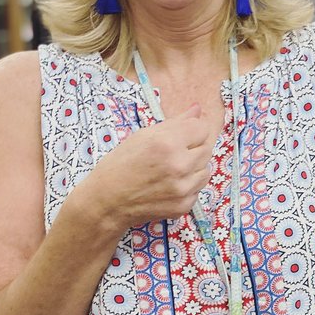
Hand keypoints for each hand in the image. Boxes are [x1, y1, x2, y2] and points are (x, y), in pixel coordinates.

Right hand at [83, 103, 215, 228]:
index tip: (182, 134)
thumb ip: (175, 123)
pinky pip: (198, 188)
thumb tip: (197, 110)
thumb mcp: (143, 136)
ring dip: (194, 166)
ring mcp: (183, 188)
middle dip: (193, 147)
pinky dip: (188, 185)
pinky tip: (169, 184)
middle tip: (174, 152)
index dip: (192, 129)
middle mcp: (179, 166)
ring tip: (171, 168)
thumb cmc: (120, 165)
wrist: (107, 201)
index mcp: (167, 143)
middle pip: (207, 148)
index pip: (202, 128)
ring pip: (206, 169)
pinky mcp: (184, 205)